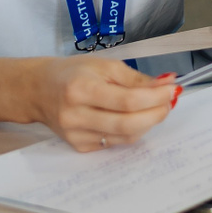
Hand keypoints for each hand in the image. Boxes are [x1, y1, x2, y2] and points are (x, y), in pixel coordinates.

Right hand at [30, 56, 178, 151]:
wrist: (38, 90)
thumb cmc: (73, 73)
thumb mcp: (104, 66)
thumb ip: (136, 78)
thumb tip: (167, 84)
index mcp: (80, 90)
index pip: (127, 101)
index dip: (155, 97)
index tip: (173, 89)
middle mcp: (76, 116)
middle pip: (128, 124)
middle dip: (157, 113)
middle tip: (169, 102)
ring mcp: (76, 135)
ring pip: (125, 137)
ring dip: (148, 123)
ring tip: (155, 107)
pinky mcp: (79, 146)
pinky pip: (115, 143)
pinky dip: (132, 131)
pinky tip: (134, 117)